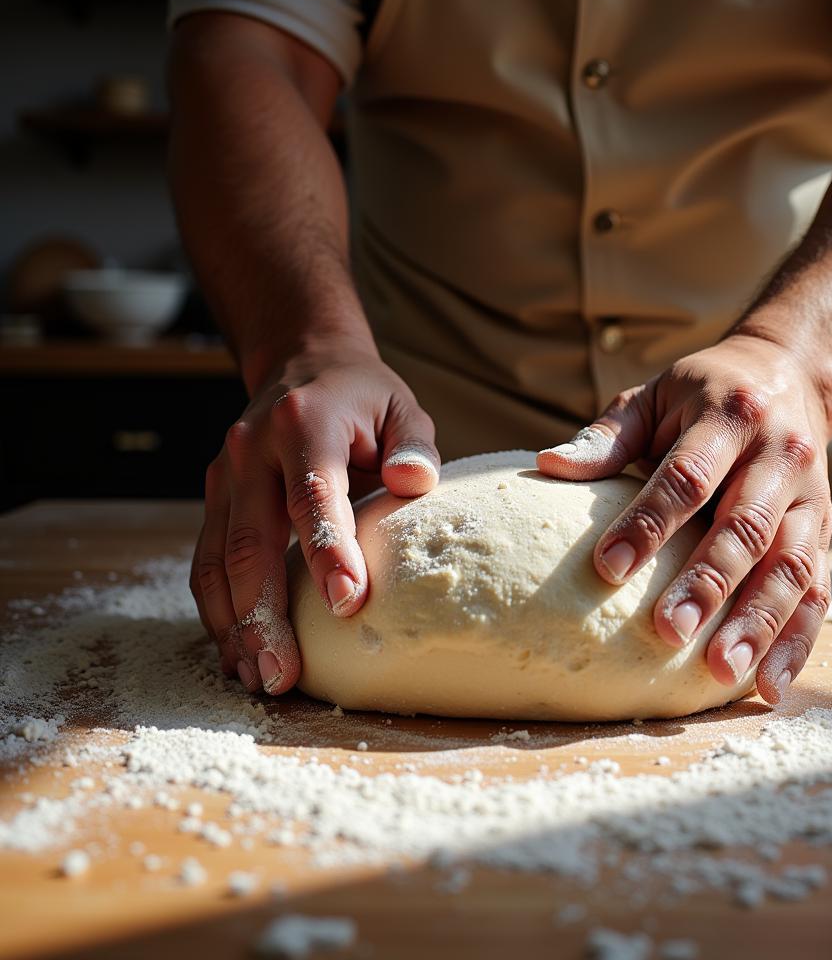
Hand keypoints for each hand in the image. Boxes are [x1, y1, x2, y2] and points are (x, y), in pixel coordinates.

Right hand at [190, 347, 439, 694]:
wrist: (300, 364)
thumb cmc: (361, 397)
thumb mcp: (401, 407)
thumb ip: (413, 445)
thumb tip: (414, 483)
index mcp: (303, 424)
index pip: (311, 495)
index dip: (327, 551)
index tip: (346, 604)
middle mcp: (251, 450)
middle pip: (251, 542)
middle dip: (264, 614)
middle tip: (283, 674)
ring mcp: (224, 476)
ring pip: (218, 562)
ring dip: (234, 625)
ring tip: (259, 677)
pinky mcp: (215, 499)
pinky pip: (208, 562)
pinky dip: (219, 611)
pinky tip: (238, 651)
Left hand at [536, 334, 831, 704]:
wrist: (788, 375)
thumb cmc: (701, 393)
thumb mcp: (653, 396)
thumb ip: (607, 436)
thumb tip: (547, 465)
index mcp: (730, 415)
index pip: (688, 476)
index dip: (649, 523)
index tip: (606, 568)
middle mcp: (780, 456)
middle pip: (745, 526)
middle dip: (708, 581)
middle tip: (668, 632)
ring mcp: (811, 497)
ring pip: (792, 566)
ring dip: (759, 623)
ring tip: (720, 672)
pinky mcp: (825, 531)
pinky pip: (819, 591)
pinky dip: (796, 641)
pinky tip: (769, 686)